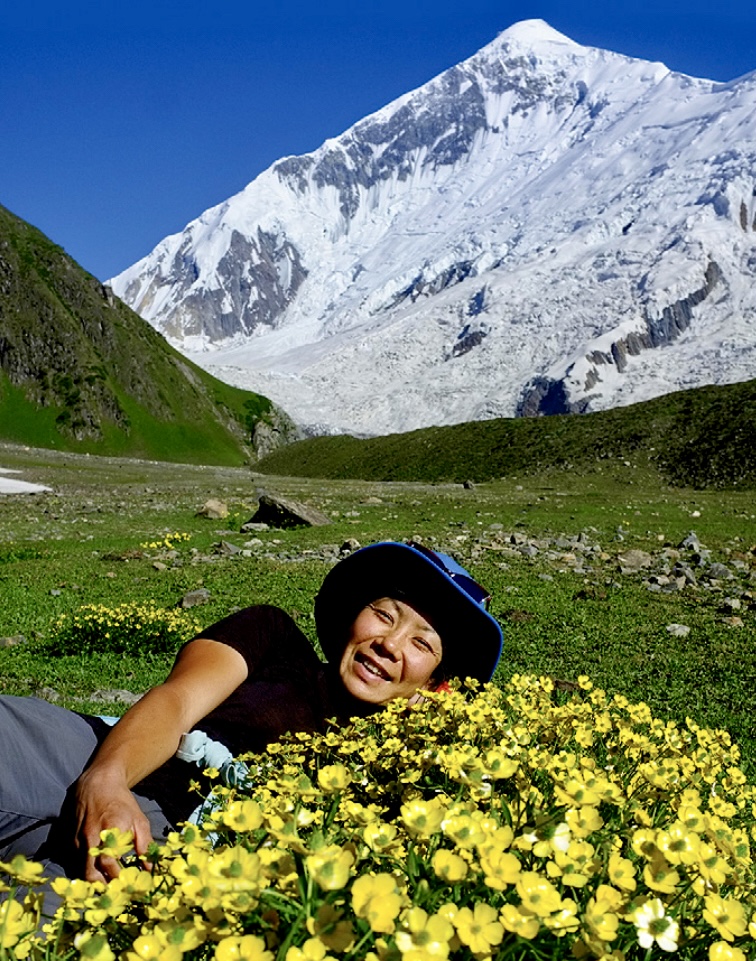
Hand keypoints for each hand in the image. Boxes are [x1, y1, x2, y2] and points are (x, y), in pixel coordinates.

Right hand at [74, 767, 153, 881]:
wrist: (98, 783)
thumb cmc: (123, 803)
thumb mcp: (139, 820)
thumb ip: (145, 845)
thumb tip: (150, 869)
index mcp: (109, 830)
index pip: (109, 862)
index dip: (117, 877)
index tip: (126, 888)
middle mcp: (90, 836)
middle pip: (90, 871)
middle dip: (101, 887)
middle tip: (113, 895)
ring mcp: (77, 838)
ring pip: (80, 869)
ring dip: (92, 880)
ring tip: (105, 889)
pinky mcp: (68, 839)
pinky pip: (74, 860)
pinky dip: (84, 869)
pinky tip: (94, 874)